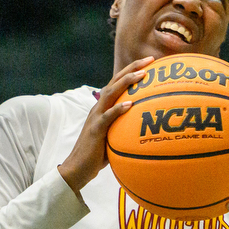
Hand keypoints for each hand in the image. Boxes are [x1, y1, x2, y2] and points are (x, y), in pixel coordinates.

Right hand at [57, 56, 153, 194]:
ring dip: (126, 82)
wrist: (77, 168)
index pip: (118, 83)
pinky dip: (118, 109)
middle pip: (115, 81)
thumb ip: (125, 126)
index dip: (132, 70)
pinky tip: (130, 104)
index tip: (150, 62)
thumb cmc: (98, 154)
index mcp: (103, 107)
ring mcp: (96, 117)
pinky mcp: (95, 130)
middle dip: (133, 68)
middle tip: (150, 60)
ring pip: (111, 94)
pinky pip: (107, 117)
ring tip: (142, 75)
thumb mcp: (115, 135)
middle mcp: (99, 107)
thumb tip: (148, 125)